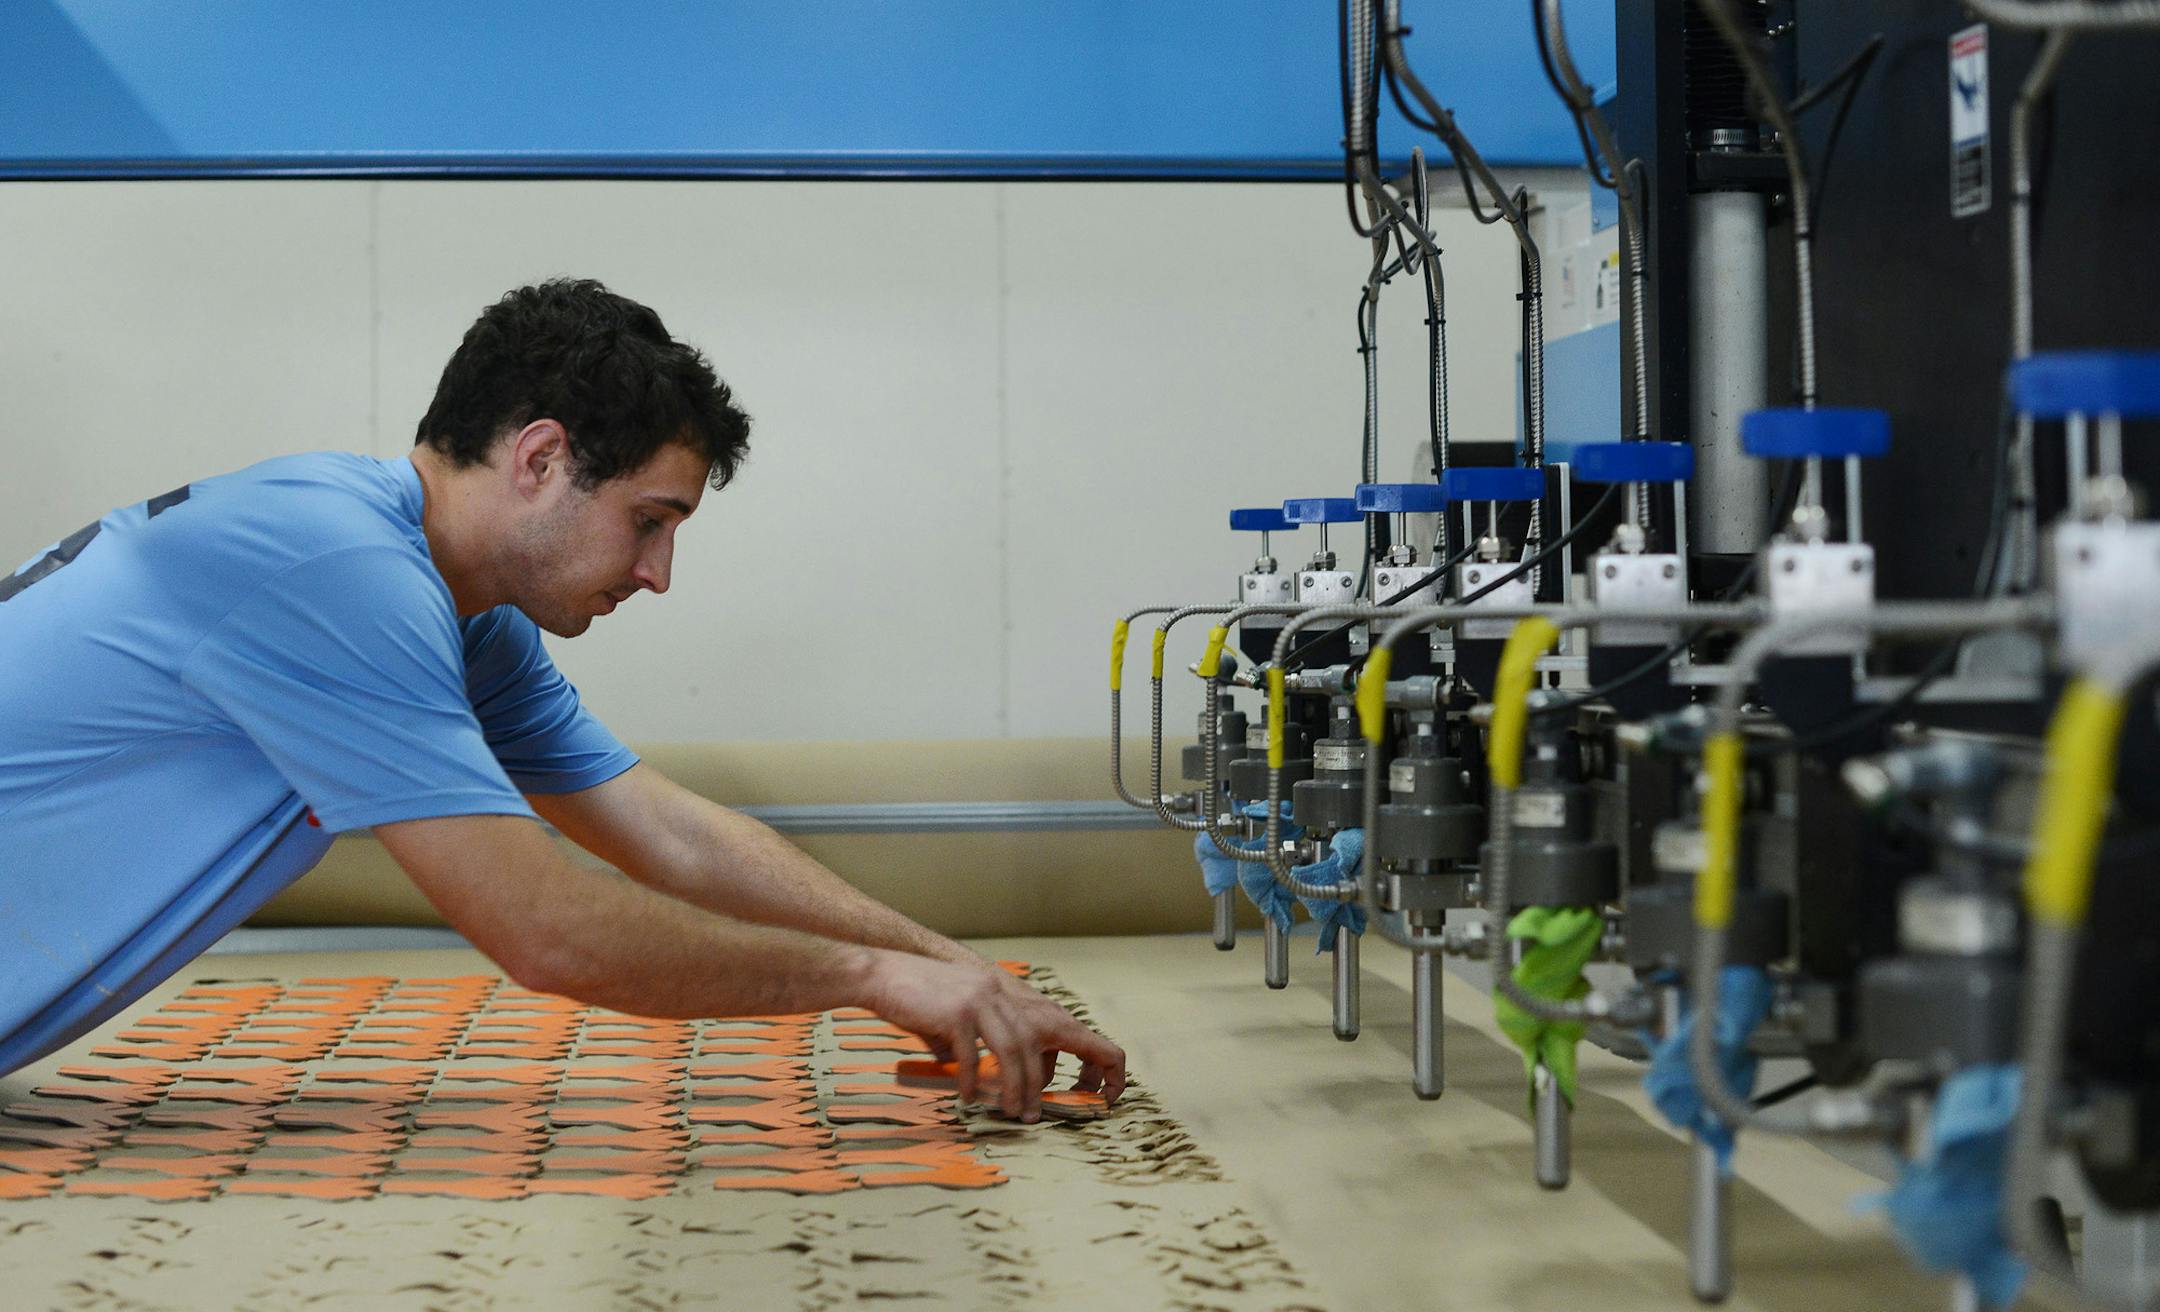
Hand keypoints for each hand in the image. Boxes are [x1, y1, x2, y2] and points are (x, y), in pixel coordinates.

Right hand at [859, 951, 1125, 1120]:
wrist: (877, 974)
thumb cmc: (911, 999)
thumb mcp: (954, 1016)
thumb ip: (973, 1039)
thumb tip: (976, 1076)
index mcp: (1000, 992)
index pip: (1044, 1026)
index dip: (1063, 1056)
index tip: (1066, 1085)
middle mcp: (996, 993)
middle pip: (1031, 1045)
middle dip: (1036, 1084)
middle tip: (1031, 1113)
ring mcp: (978, 1000)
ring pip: (1011, 1051)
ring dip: (1014, 1087)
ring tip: (1012, 1112)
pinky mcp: (956, 1012)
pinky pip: (972, 1056)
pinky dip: (972, 1081)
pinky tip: (966, 1098)